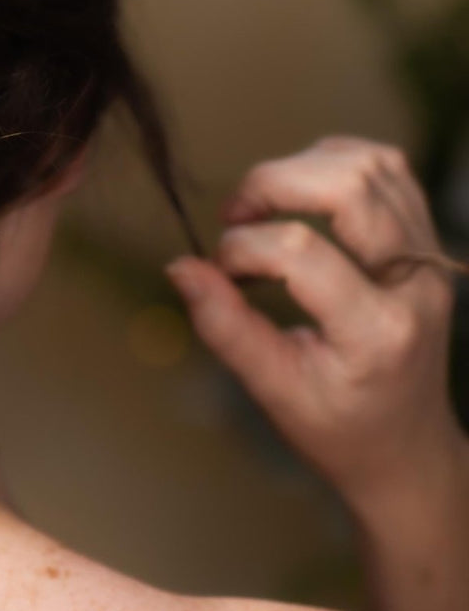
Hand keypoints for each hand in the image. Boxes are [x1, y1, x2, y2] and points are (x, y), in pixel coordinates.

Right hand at [165, 135, 463, 507]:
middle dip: (275, 182)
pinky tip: (302, 193)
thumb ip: (225, 327)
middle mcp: (416, 285)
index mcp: (378, 332)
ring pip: (375, 165)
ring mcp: (430, 259)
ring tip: (266, 204)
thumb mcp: (273, 390)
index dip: (244, 248)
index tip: (219, 272)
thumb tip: (180, 267)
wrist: (408, 448)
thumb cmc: (339, 429)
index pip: (303, 252)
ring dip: (306, 166)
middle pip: (352, 186)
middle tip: (237, 215)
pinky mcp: (428, 242)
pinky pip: (390, 170)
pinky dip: (337, 162)